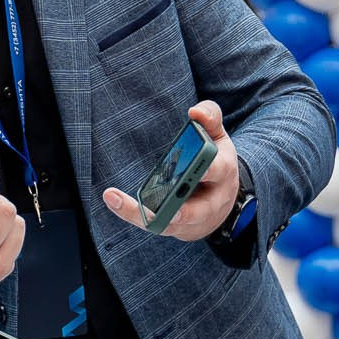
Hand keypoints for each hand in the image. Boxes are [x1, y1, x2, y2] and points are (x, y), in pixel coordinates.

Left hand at [101, 101, 239, 241]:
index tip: (199, 166)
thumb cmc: (217, 163)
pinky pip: (154, 224)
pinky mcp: (175, 227)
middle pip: (198, 209)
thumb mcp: (218, 139)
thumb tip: (195, 112)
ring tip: (119, 200)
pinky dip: (133, 214)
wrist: (224, 203)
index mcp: (222, 173)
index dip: (207, 169)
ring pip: (171, 223)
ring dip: (147, 215)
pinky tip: (113, 200)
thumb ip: (210, 118)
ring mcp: (193, 219)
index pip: (216, 170)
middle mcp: (211, 202)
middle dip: (185, 210)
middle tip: (172, 210)